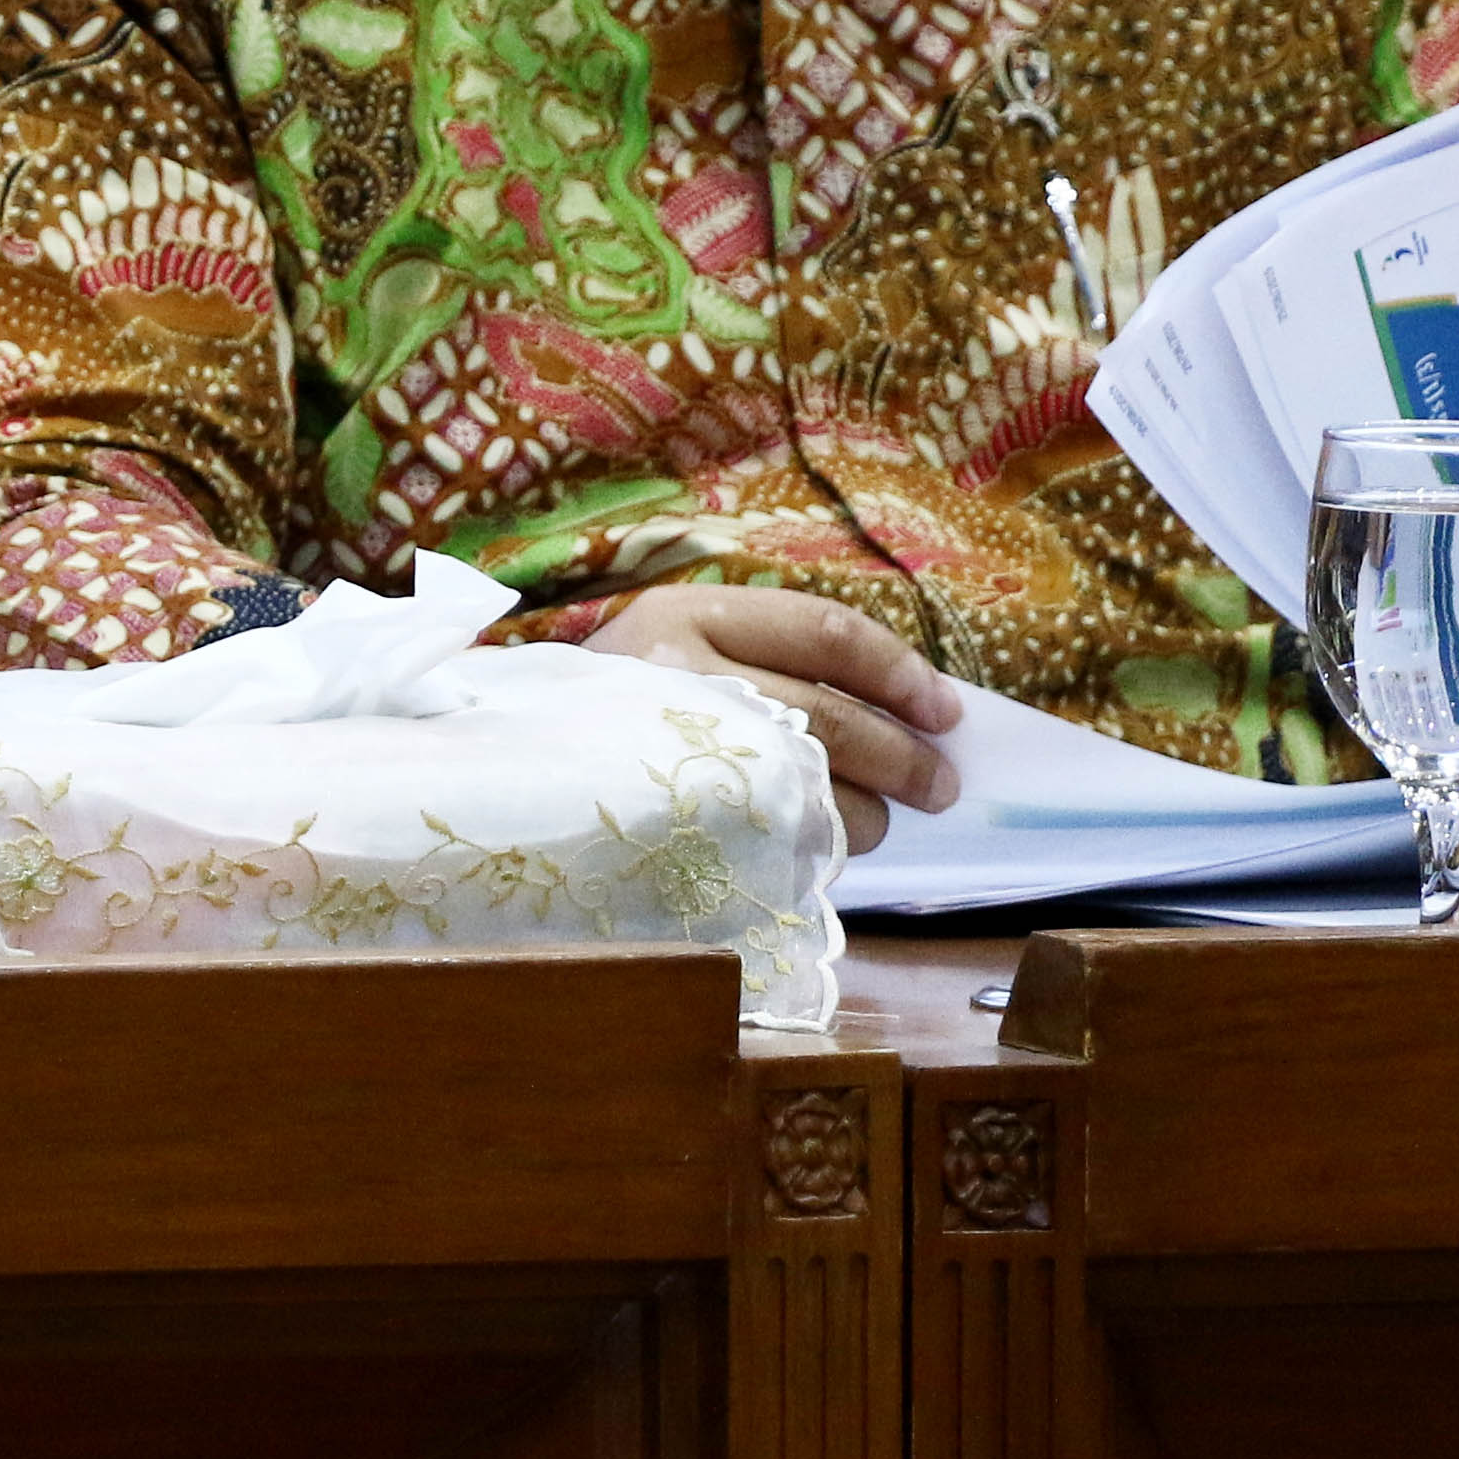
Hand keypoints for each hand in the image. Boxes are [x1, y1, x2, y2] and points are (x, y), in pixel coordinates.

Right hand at [589, 584, 965, 852]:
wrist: (514, 769)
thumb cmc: (617, 710)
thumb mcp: (679, 648)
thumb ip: (772, 660)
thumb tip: (907, 711)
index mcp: (688, 613)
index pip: (825, 631)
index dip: (900, 672)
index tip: (944, 710)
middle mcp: (680, 671)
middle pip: (834, 716)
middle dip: (906, 758)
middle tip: (941, 785)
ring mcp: (674, 748)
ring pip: (817, 786)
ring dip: (868, 812)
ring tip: (875, 819)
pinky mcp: (673, 820)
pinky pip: (779, 837)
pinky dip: (818, 844)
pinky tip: (816, 842)